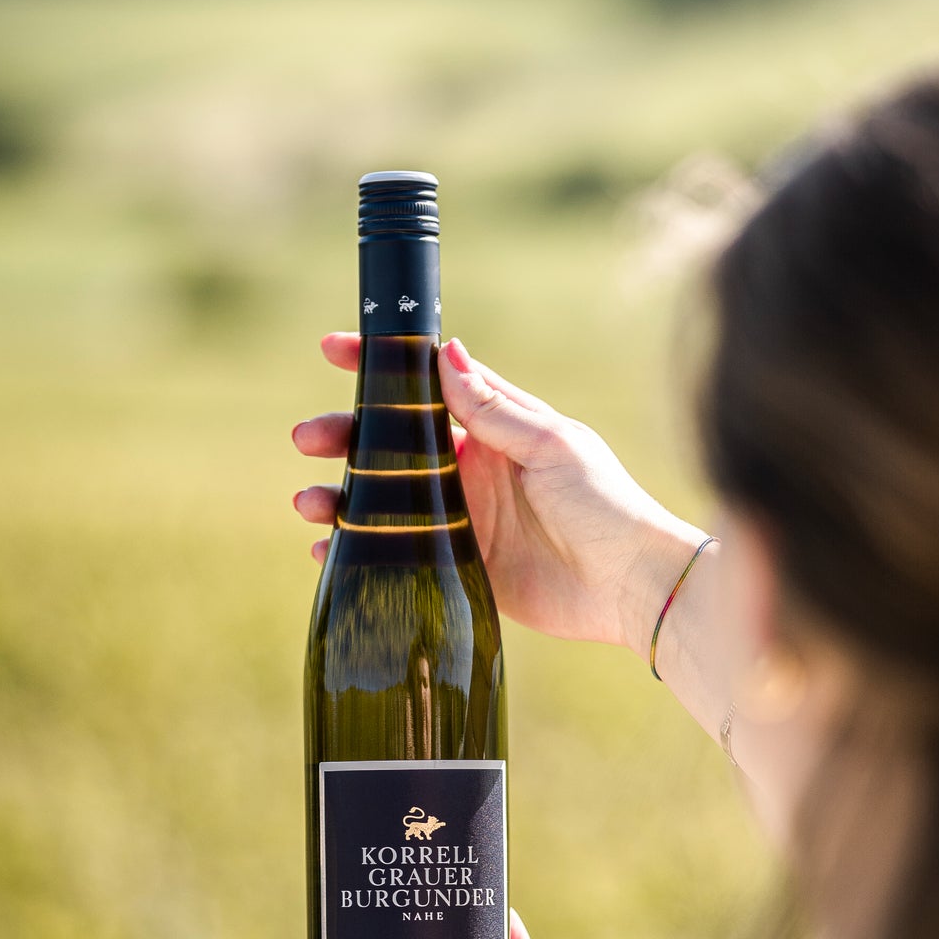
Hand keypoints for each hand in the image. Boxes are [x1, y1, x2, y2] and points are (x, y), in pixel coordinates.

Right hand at [292, 333, 704, 653]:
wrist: (631, 587)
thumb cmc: (605, 505)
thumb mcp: (552, 445)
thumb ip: (495, 408)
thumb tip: (447, 352)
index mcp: (494, 429)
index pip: (425, 387)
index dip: (379, 368)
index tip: (334, 351)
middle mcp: (471, 469)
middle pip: (390, 444)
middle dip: (343, 436)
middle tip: (307, 438)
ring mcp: (461, 520)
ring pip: (383, 499)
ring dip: (340, 496)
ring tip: (310, 503)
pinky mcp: (459, 568)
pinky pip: (396, 555)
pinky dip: (358, 552)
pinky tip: (328, 551)